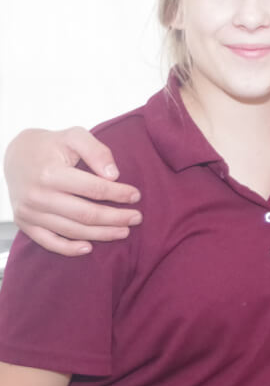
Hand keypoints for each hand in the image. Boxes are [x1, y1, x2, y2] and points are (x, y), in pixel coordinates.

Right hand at [4, 127, 140, 255]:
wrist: (16, 155)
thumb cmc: (52, 145)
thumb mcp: (74, 136)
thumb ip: (96, 151)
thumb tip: (114, 175)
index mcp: (50, 173)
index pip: (93, 188)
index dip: (118, 194)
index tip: (136, 195)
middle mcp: (37, 195)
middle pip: (85, 214)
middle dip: (115, 218)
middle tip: (137, 218)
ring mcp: (29, 212)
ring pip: (72, 230)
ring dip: (101, 234)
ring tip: (124, 231)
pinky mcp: (24, 223)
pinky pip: (48, 242)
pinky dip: (69, 249)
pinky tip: (89, 248)